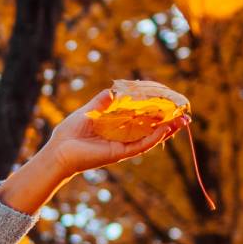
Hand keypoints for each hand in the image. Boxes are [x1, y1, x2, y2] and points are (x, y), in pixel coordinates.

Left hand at [34, 85, 190, 179]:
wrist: (58, 151)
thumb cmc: (69, 133)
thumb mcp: (88, 112)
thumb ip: (102, 102)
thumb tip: (114, 90)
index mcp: (117, 128)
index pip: (141, 118)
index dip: (154, 110)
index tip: (167, 100)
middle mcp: (123, 138)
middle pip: (151, 128)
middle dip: (168, 121)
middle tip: (184, 113)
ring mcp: (122, 146)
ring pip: (151, 138)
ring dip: (167, 130)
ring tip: (183, 121)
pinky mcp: (119, 153)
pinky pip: (141, 145)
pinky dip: (154, 138)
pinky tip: (165, 129)